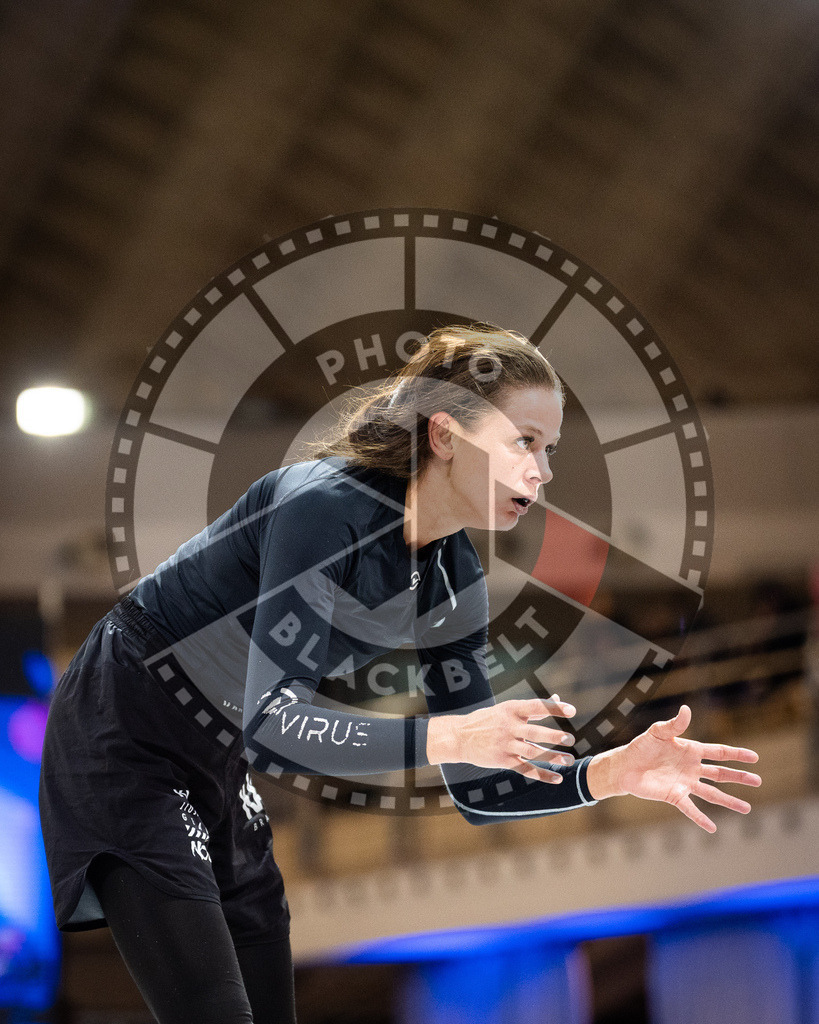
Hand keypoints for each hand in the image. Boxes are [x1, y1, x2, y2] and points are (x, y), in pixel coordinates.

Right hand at [427, 696, 576, 782]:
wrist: (460, 737)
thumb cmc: (488, 720)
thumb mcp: (507, 709)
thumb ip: (534, 707)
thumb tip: (558, 697)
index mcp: (511, 709)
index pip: (536, 706)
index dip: (554, 708)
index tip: (572, 710)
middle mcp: (508, 726)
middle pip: (534, 732)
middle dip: (553, 736)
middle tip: (570, 739)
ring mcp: (505, 745)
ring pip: (532, 752)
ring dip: (552, 757)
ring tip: (569, 761)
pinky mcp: (503, 760)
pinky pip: (525, 769)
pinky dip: (542, 775)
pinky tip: (557, 778)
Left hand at [588, 704, 760, 831]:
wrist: (624, 765)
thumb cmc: (641, 746)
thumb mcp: (657, 732)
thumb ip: (674, 724)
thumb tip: (686, 709)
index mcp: (691, 750)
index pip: (719, 752)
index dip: (736, 754)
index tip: (754, 757)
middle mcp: (692, 768)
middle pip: (721, 774)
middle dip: (739, 777)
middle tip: (758, 781)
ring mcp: (685, 783)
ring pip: (712, 793)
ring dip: (729, 801)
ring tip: (747, 809)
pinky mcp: (674, 796)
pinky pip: (690, 808)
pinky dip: (701, 818)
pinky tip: (713, 828)